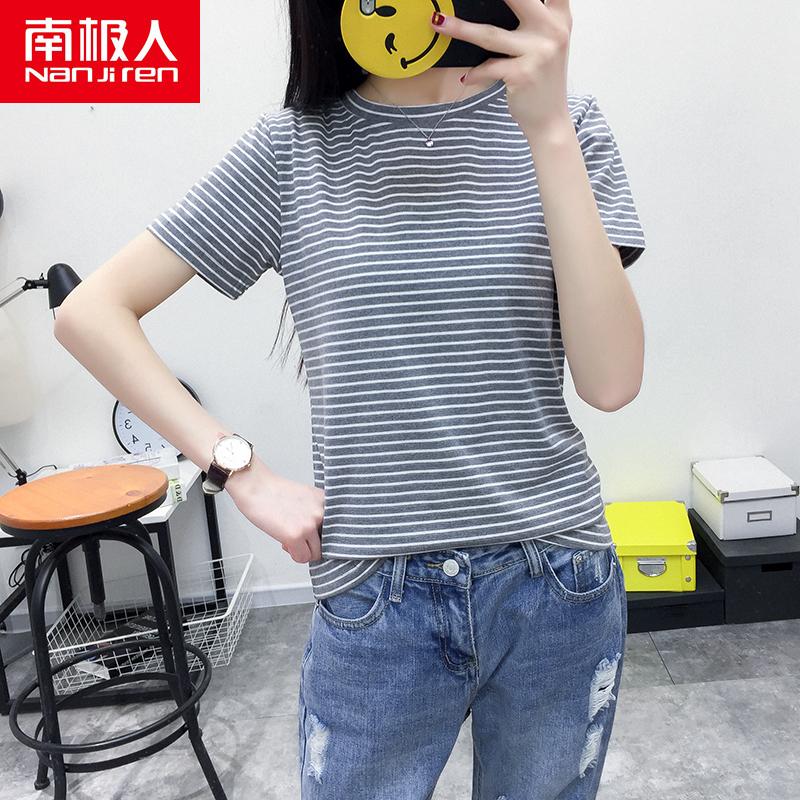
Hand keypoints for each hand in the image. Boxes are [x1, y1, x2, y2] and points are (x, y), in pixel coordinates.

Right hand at [226, 458, 324, 563]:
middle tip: (298, 537)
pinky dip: (294, 555)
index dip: (320, 534)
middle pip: (328, 543)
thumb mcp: (306, 498)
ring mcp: (310, 524)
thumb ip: (316, 513)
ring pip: (316, 553)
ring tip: (290, 538)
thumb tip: (319, 535)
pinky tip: (285, 543)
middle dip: (312, 543)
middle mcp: (321, 512)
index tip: (312, 534)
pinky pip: (303, 558)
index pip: (335, 529)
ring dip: (303, 550)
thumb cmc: (274, 492)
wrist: (255, 486)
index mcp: (326, 502)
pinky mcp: (296, 535)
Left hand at [430, 0, 572, 133]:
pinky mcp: (523, 74)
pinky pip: (489, 67)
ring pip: (490, 35)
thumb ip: (533, 20)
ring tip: (439, 22)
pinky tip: (466, 77)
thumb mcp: (546, 44)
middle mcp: (553, 30)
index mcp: (559, 18)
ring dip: (460, 29)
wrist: (550, 120)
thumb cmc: (540, 80)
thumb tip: (489, 7)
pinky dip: (475, 73)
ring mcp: (539, 52)